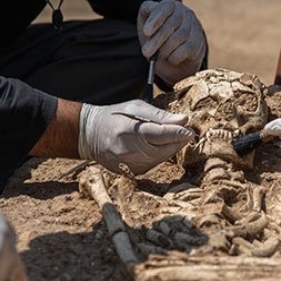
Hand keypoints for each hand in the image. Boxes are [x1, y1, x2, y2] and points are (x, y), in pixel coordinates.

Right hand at [78, 99, 194, 174]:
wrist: (89, 135)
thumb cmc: (114, 117)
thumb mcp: (136, 108)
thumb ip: (160, 116)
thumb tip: (184, 120)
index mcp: (130, 132)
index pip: (162, 135)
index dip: (178, 134)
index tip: (190, 131)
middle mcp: (129, 152)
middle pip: (164, 150)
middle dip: (177, 142)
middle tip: (186, 133)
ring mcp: (129, 165)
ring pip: (160, 159)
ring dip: (168, 149)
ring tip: (169, 137)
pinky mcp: (130, 173)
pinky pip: (152, 165)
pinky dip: (158, 156)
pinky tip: (154, 147)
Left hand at [137, 0, 205, 83]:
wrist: (172, 61)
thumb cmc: (156, 39)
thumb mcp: (146, 27)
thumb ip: (145, 17)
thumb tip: (149, 19)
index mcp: (171, 5)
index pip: (165, 7)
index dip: (155, 19)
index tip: (146, 32)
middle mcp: (185, 12)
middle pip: (172, 23)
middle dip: (157, 39)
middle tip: (146, 52)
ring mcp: (195, 26)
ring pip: (181, 35)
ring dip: (166, 49)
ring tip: (157, 56)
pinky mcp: (199, 41)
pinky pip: (188, 48)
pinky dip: (176, 56)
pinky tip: (171, 59)